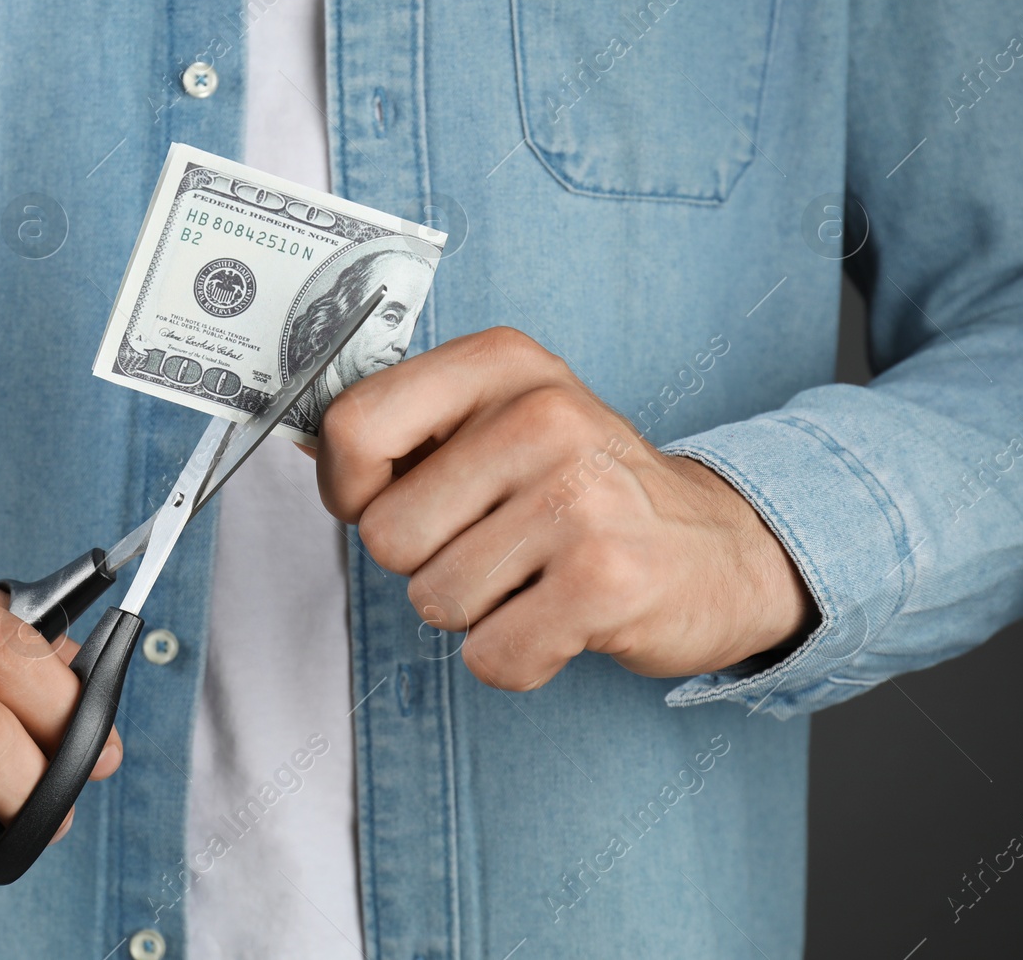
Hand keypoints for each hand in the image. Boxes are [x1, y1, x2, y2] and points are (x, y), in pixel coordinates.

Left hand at [315, 328, 812, 690]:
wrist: (722, 547)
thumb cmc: (584, 489)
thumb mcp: (502, 422)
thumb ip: (407, 429)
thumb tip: (301, 443)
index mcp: (502, 364)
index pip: (355, 425)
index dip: (347, 489)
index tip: (379, 502)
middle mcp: (543, 416)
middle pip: (386, 534)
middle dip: (425, 562)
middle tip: (494, 545)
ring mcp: (579, 498)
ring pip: (433, 600)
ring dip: (475, 611)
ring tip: (535, 576)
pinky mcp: (607, 581)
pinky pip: (491, 656)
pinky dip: (515, 659)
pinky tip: (560, 619)